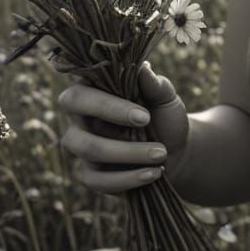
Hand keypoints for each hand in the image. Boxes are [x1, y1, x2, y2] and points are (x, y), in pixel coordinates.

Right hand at [58, 62, 189, 194]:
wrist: (174, 148)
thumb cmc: (163, 115)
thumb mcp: (165, 98)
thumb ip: (155, 85)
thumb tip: (143, 69)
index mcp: (92, 92)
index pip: (80, 96)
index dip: (106, 106)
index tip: (144, 116)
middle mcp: (78, 120)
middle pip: (75, 132)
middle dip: (115, 137)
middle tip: (154, 140)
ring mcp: (82, 148)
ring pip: (90, 153)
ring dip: (129, 156)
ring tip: (162, 155)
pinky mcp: (91, 175)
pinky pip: (99, 181)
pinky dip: (129, 178)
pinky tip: (154, 173)